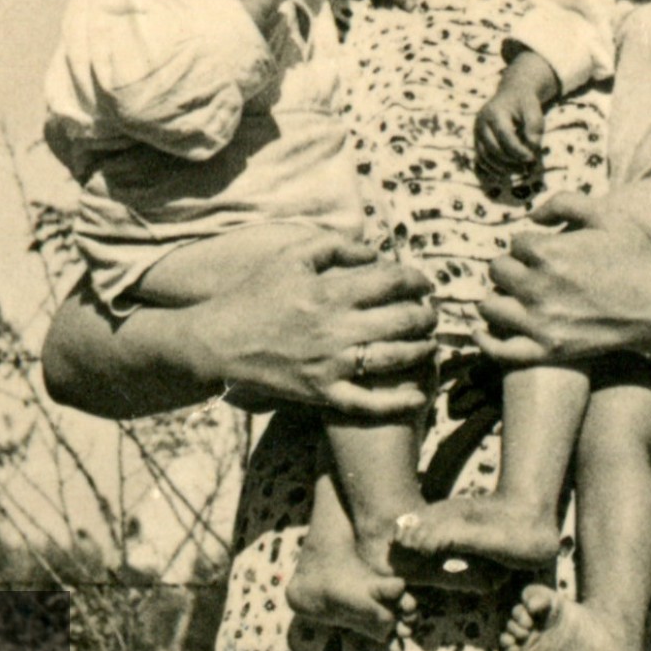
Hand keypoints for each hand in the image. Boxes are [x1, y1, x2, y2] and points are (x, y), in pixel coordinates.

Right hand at [193, 235, 436, 416]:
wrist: (218, 342)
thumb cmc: (255, 295)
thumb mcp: (290, 257)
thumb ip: (335, 246)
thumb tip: (373, 251)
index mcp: (330, 292)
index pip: (391, 282)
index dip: (417, 280)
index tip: (425, 283)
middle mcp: (336, 328)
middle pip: (402, 320)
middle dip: (426, 315)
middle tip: (431, 314)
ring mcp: (331, 365)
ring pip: (395, 359)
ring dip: (422, 350)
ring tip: (431, 344)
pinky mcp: (323, 393)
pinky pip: (368, 403)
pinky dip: (398, 402)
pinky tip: (419, 394)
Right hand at [475, 53, 558, 175]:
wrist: (512, 95)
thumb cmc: (525, 105)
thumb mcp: (534, 112)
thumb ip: (534, 129)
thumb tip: (532, 149)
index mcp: (494, 112)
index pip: (505, 136)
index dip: (518, 150)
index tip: (532, 158)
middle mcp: (481, 123)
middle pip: (493, 148)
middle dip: (511, 161)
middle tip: (528, 167)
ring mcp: (477, 133)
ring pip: (485, 157)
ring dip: (502, 169)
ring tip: (521, 171)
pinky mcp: (478, 141)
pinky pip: (480, 160)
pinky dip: (491, 170)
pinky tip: (505, 176)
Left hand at [475, 193, 650, 364]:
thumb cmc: (636, 258)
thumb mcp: (607, 215)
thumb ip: (564, 203)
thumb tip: (531, 215)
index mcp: (548, 252)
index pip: (516, 242)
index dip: (531, 244)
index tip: (547, 250)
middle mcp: (538, 287)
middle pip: (498, 270)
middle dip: (511, 266)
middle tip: (529, 271)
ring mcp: (541, 322)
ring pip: (490, 306)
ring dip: (497, 296)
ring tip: (511, 295)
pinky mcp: (548, 350)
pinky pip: (500, 350)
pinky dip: (485, 339)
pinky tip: (481, 329)